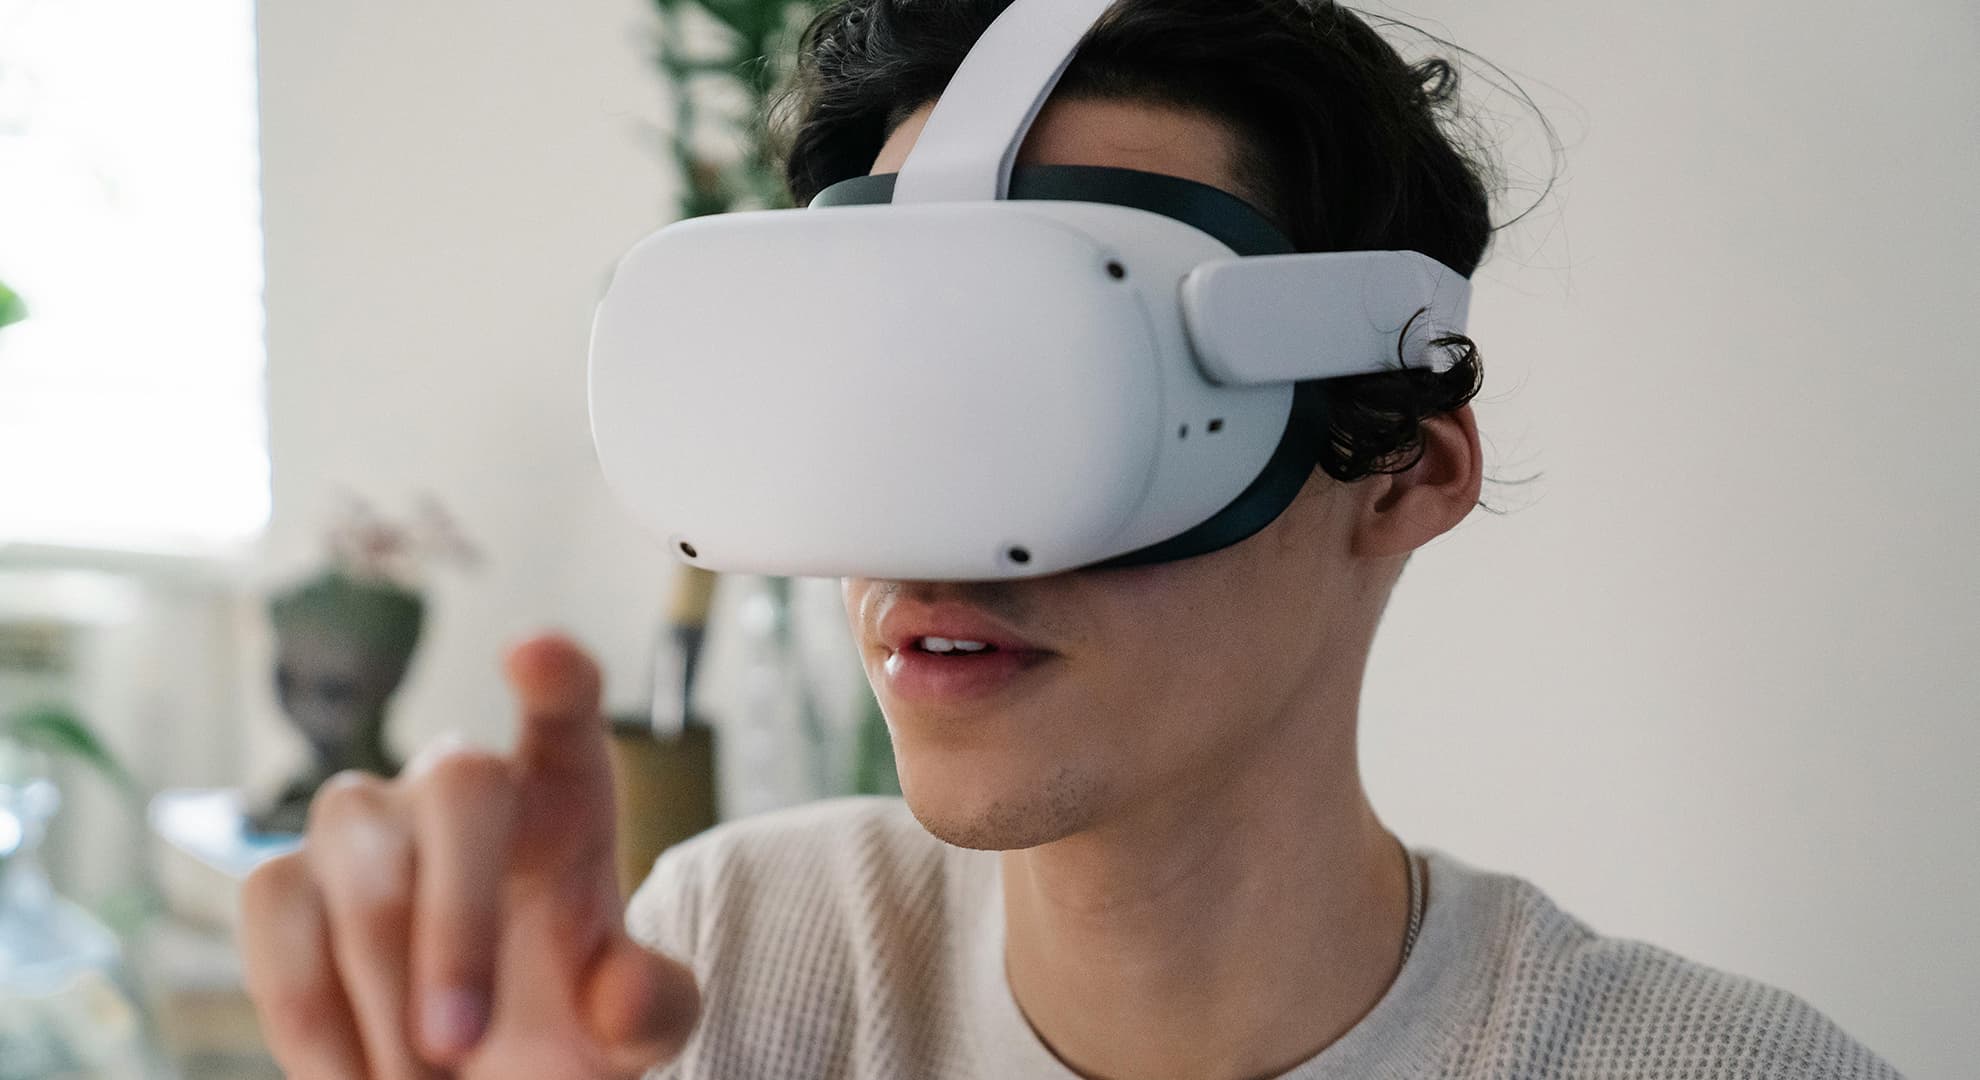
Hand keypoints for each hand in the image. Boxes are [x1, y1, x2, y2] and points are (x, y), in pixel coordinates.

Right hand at [241, 634, 699, 1078]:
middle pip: (457, 785)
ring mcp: (370, 824)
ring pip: (356, 848)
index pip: (568, 709)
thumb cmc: (567, 1029)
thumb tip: (630, 994)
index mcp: (566, 796)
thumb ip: (648, 1007)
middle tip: (457, 1045)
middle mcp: (463, 785)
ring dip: (379, 982)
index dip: (557, 676)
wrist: (478, 1077)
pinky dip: (309, 1007)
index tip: (537, 655)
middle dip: (453, 922)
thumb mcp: (628, 1031)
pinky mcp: (287, 881)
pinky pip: (275, 908)